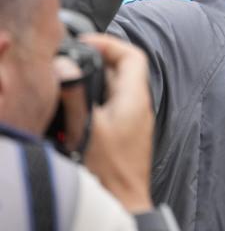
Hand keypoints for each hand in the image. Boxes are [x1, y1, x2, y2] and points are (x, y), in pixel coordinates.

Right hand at [81, 33, 154, 213]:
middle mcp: (138, 106)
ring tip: (70, 84)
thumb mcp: (87, 128)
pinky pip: (110, 108)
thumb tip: (66, 66)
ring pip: (113, 90)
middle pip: (121, 71)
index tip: (86, 42)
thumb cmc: (110, 171)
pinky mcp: (124, 135)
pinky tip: (75, 112)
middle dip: (96, 62)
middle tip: (72, 62)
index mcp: (135, 98)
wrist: (122, 202)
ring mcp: (132, 121)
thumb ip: (76, 95)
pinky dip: (93, 103)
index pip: (132, 55)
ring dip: (93, 83)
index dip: (110, 43)